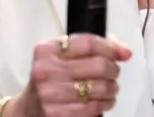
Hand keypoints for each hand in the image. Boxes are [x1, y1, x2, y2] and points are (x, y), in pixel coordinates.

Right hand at [7, 33, 132, 116]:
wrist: (28, 109)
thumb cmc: (51, 78)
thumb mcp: (63, 56)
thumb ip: (92, 47)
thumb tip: (125, 52)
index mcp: (47, 50)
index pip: (89, 43)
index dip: (110, 48)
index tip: (120, 54)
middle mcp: (46, 71)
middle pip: (99, 65)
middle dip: (113, 70)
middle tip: (113, 73)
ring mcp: (50, 95)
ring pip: (100, 88)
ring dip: (111, 89)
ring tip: (109, 89)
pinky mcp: (56, 115)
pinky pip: (93, 108)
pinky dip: (104, 105)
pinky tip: (102, 102)